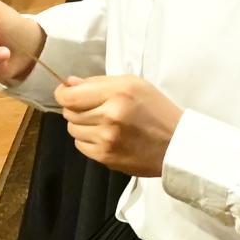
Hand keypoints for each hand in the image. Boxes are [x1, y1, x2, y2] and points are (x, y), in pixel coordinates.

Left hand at [56, 74, 183, 177]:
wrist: (176, 144)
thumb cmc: (156, 110)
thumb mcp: (133, 84)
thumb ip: (98, 82)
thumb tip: (69, 83)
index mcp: (117, 93)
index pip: (70, 96)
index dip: (63, 94)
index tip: (67, 93)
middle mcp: (109, 116)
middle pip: (69, 113)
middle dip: (76, 109)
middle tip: (94, 108)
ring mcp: (106, 139)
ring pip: (73, 130)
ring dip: (82, 125)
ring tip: (102, 123)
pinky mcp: (106, 157)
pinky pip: (81, 146)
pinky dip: (88, 140)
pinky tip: (105, 137)